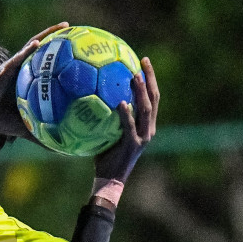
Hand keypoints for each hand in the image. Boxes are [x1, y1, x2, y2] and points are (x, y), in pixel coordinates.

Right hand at [0, 22, 70, 136]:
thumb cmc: (3, 121)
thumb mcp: (28, 128)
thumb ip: (45, 135)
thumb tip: (63, 149)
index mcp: (30, 81)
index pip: (48, 66)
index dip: (62, 57)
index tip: (79, 52)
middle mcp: (24, 70)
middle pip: (44, 50)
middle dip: (58, 37)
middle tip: (75, 31)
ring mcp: (15, 67)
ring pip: (33, 46)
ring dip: (47, 35)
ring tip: (63, 27)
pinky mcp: (5, 69)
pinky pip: (18, 57)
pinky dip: (28, 50)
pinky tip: (39, 44)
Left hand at [93, 56, 159, 183]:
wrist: (110, 180)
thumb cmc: (105, 157)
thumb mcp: (107, 133)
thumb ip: (105, 115)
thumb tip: (88, 95)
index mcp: (146, 125)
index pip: (152, 97)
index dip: (150, 79)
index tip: (143, 61)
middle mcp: (149, 129)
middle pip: (154, 98)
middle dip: (150, 78)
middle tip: (143, 61)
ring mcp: (143, 137)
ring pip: (146, 110)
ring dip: (141, 92)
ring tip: (135, 77)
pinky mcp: (133, 145)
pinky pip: (130, 126)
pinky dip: (127, 114)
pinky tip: (121, 103)